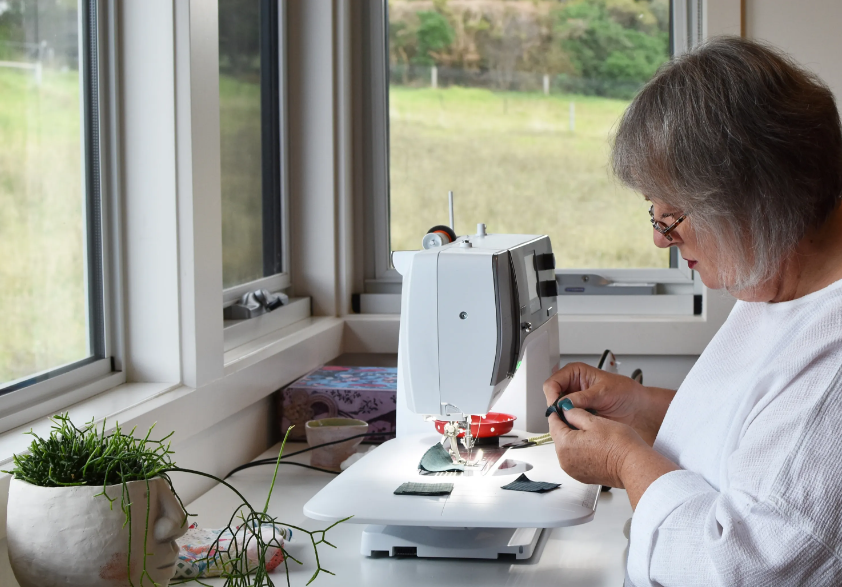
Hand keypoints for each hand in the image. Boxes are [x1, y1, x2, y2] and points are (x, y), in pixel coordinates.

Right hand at [543, 362, 673, 444]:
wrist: (639, 411)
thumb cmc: (627, 393)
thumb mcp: (604, 392)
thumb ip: (582, 397)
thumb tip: (564, 404)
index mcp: (575, 373)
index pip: (553, 383)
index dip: (552, 395)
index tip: (557, 407)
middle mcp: (572, 387)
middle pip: (552, 397)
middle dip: (556, 408)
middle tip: (563, 417)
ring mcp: (574, 402)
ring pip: (557, 411)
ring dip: (563, 418)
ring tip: (572, 422)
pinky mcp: (578, 416)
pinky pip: (566, 421)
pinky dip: (569, 425)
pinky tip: (577, 427)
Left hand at [547, 406, 646, 487]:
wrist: (634, 466)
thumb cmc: (618, 444)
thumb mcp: (594, 421)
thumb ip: (575, 413)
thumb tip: (565, 409)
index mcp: (564, 444)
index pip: (553, 423)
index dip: (558, 412)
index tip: (563, 406)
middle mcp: (564, 460)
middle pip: (559, 436)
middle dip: (567, 426)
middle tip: (581, 417)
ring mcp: (572, 470)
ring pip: (567, 448)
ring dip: (574, 438)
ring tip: (591, 432)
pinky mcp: (582, 476)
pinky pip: (575, 458)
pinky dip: (580, 451)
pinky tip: (594, 445)